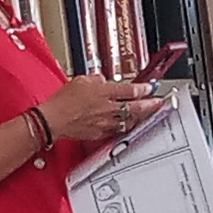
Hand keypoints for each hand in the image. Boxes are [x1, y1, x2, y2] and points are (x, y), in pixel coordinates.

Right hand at [35, 73, 154, 149]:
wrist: (54, 119)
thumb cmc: (64, 101)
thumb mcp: (81, 80)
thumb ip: (96, 79)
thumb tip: (103, 80)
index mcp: (104, 92)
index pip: (130, 90)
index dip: (144, 89)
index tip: (151, 87)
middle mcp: (107, 108)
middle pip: (135, 107)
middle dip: (150, 105)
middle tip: (159, 103)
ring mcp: (105, 122)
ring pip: (128, 120)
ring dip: (139, 117)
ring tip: (145, 114)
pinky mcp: (100, 133)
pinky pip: (117, 130)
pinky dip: (124, 126)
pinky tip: (127, 124)